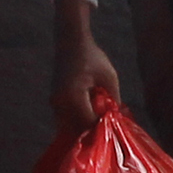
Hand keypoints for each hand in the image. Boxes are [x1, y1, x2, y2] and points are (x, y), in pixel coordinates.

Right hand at [52, 13, 125, 137]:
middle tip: (108, 128)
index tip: (115, 126)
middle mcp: (59, 102)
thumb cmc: (92, 56)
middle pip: (77, 128)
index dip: (103, 127)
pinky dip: (77, 120)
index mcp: (73, 96)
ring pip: (70, 126)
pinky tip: (90, 116)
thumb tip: (118, 119)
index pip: (89, 122)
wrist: (71, 41)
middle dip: (93, 130)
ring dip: (83, 127)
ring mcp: (54, 102)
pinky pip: (65, 118)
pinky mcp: (54, 100)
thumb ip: (114, 99)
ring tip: (99, 122)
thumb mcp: (109, 77)